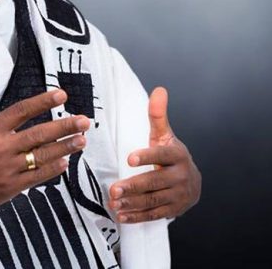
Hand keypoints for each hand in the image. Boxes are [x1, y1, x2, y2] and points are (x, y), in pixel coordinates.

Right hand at [0, 62, 90, 215]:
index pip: (21, 111)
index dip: (43, 101)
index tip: (61, 94)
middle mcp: (1, 148)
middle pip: (38, 134)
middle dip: (64, 126)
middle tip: (84, 120)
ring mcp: (7, 169)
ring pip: (42, 156)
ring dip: (64, 148)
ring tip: (82, 139)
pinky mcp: (11, 187)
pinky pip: (37, 177)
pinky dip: (52, 170)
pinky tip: (65, 162)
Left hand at [109, 87, 200, 222]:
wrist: (192, 182)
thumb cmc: (171, 155)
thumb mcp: (165, 135)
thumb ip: (158, 115)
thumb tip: (159, 90)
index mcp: (177, 155)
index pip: (162, 155)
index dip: (147, 157)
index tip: (129, 158)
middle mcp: (180, 176)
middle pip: (155, 182)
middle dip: (133, 186)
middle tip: (114, 189)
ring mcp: (178, 195)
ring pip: (154, 200)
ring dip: (133, 203)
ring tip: (114, 202)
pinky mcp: (173, 210)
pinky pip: (154, 215)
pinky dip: (137, 216)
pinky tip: (121, 215)